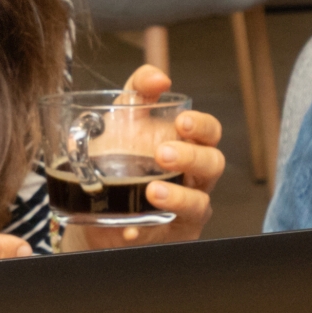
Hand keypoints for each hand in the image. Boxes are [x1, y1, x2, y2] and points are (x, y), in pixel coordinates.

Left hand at [121, 64, 224, 241]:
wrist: (98, 209)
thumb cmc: (120, 160)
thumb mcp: (125, 121)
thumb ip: (139, 92)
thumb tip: (158, 77)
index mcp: (188, 145)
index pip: (210, 132)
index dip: (202, 126)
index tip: (182, 122)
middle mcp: (194, 177)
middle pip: (213, 164)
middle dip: (191, 157)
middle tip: (163, 153)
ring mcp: (186, 209)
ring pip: (199, 203)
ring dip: (177, 196)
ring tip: (152, 191)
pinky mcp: (171, 236)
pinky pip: (168, 235)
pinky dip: (147, 231)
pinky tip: (131, 228)